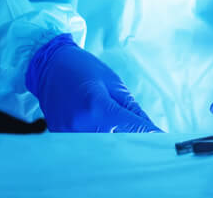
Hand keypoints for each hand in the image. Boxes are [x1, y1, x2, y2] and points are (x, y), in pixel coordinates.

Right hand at [25, 34, 161, 131]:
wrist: (50, 66)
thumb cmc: (84, 69)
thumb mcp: (114, 84)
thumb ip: (132, 110)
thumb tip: (151, 129)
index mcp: (97, 108)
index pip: (130, 128)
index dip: (149, 134)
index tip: (163, 139)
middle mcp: (80, 126)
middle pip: (116, 143)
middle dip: (133, 141)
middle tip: (146, 137)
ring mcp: (68, 134)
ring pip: (101, 146)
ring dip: (116, 142)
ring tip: (125, 132)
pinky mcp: (61, 137)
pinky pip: (86, 144)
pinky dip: (99, 140)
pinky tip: (106, 132)